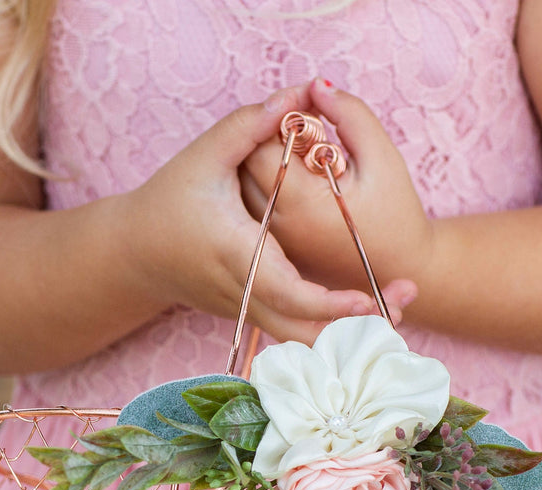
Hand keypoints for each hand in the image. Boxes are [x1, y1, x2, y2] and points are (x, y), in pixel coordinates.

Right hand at [121, 86, 412, 345]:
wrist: (136, 254)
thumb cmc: (170, 201)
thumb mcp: (205, 156)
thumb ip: (251, 126)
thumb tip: (298, 96)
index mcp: (238, 255)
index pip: (289, 292)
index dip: (330, 302)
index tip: (368, 297)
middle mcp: (246, 294)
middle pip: (305, 333)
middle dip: (357, 328)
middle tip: (405, 303)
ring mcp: (249, 312)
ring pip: (304, 342)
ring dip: (352, 334)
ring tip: (399, 310)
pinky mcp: (254, 316)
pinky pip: (298, 333)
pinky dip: (334, 329)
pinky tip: (371, 311)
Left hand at [239, 79, 433, 305]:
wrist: (399, 269)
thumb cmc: (395, 213)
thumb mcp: (382, 156)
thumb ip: (350, 115)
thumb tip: (315, 85)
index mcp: (301, 204)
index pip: (262, 145)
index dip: (281, 119)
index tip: (312, 115)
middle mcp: (277, 226)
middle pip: (245, 164)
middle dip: (269, 137)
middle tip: (307, 134)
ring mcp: (272, 241)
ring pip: (243, 186)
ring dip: (264, 160)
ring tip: (305, 158)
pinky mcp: (273, 247)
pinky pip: (252, 204)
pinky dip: (268, 183)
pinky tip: (301, 182)